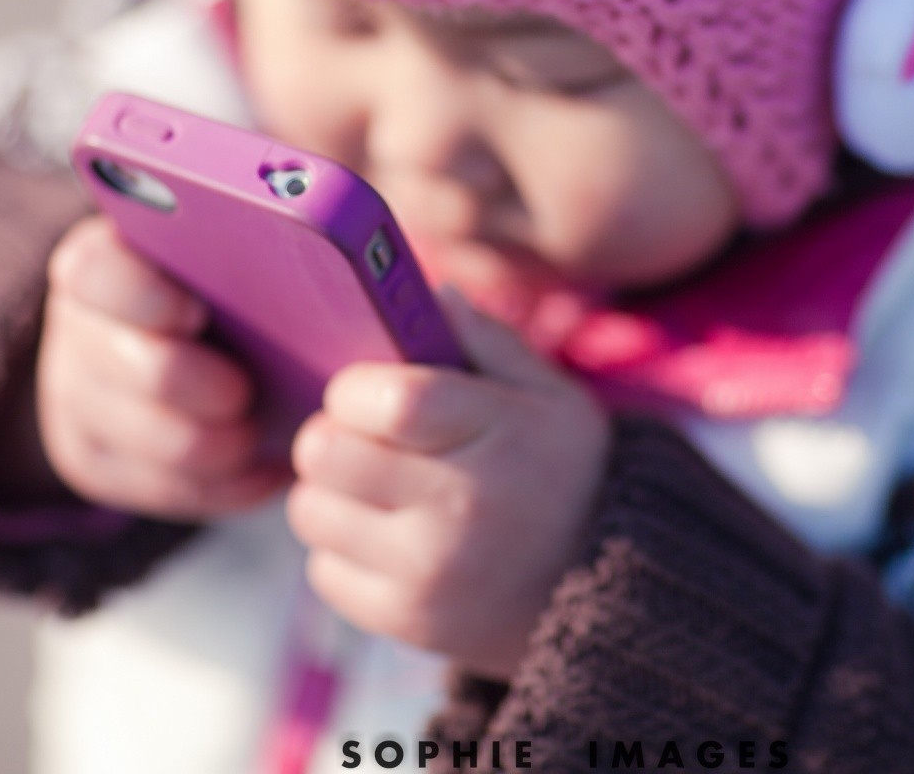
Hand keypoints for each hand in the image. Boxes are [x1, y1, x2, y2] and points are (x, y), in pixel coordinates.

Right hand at [35, 215, 284, 519]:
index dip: (147, 296)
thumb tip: (316, 228)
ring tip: (266, 429)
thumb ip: (250, 236)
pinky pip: (171, 490)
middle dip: (212, 387)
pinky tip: (267, 464)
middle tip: (252, 389)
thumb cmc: (221, 279)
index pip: (94, 271)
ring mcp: (76, 400)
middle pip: (145, 371)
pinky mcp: (94, 462)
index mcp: (103, 261)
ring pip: (164, 443)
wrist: (173, 337)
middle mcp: (78, 329)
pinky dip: (230, 482)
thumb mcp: (229, 243)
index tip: (196, 309)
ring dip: (229, 442)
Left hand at [286, 289, 611, 679]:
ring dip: (330, 493)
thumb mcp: (549, 395)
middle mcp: (461, 508)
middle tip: (359, 438)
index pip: (390, 401)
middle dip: (330, 435)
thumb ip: (485, 338)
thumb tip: (426, 291)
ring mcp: (429, 572)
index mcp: (498, 434)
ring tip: (376, 489)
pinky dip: (342, 551)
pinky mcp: (405, 621)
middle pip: (324, 453)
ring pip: (310, 510)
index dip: (355, 389)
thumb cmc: (562, 473)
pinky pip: (321, 570)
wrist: (603, 591)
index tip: (364, 391)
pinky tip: (388, 540)